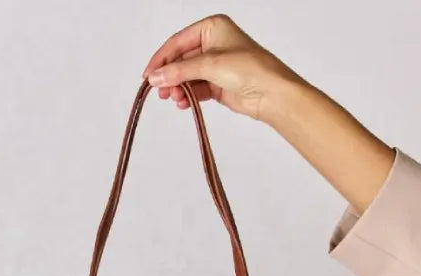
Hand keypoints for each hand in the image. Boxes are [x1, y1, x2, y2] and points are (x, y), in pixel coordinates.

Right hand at [143, 14, 393, 213]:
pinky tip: (182, 103)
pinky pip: (196, 89)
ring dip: (177, 88)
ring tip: (171, 99)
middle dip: (169, 76)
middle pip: (181, 60)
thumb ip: (179, 71)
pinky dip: (188, 96)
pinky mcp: (218, 84)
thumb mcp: (210, 65)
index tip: (148, 75)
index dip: (161, 58)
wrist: (273, 94)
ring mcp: (216, 65)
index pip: (178, 42)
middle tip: (158, 90)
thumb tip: (155, 77)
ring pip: (187, 76)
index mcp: (212, 27)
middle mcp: (213, 44)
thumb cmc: (250, 69)